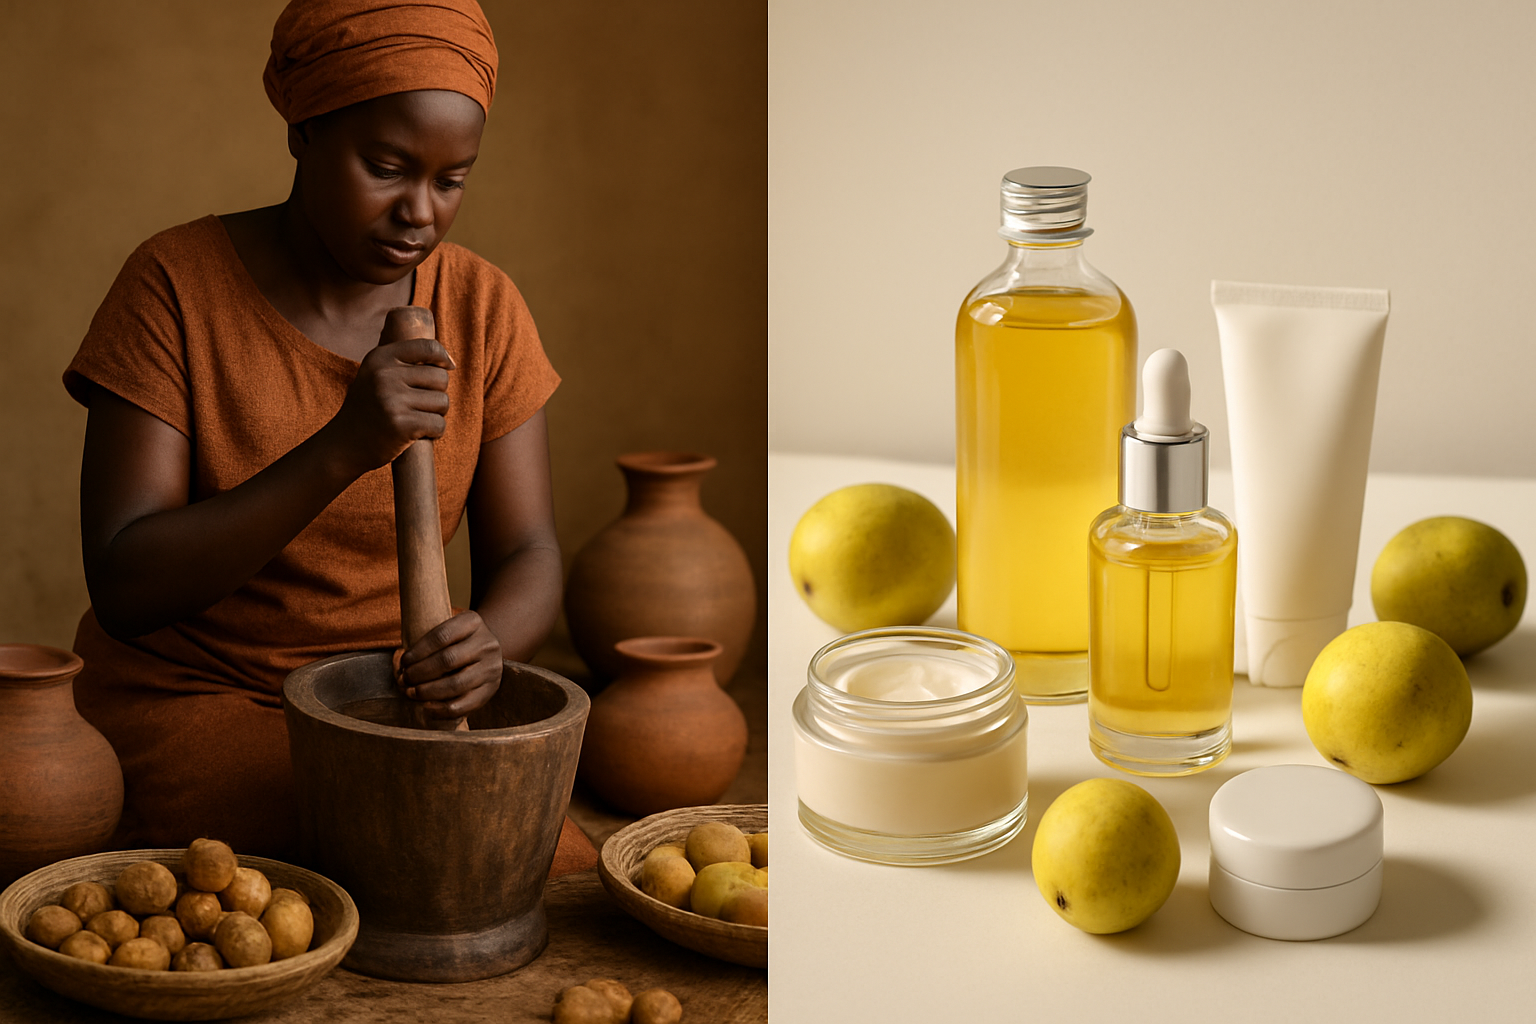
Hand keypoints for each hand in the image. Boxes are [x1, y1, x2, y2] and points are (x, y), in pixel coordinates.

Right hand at [328, 337, 453, 474]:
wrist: (344, 445)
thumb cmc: (369, 409)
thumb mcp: (377, 375)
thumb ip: (405, 363)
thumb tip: (449, 362)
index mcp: (380, 358)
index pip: (427, 347)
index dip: (443, 358)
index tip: (447, 367)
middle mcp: (385, 375)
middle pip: (441, 378)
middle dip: (436, 394)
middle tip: (417, 406)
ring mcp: (392, 400)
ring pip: (443, 402)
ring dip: (435, 415)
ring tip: (413, 420)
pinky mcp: (401, 425)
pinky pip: (439, 424)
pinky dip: (434, 433)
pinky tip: (415, 434)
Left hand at [394, 610, 502, 719]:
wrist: (487, 653)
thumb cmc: (458, 643)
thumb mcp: (450, 631)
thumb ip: (430, 643)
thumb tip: (402, 667)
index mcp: (473, 622)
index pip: (441, 635)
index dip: (418, 651)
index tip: (403, 662)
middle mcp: (487, 644)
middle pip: (448, 660)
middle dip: (420, 673)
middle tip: (404, 679)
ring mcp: (491, 667)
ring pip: (456, 684)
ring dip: (428, 691)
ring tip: (411, 693)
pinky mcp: (491, 689)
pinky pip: (465, 704)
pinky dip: (442, 709)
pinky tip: (427, 707)